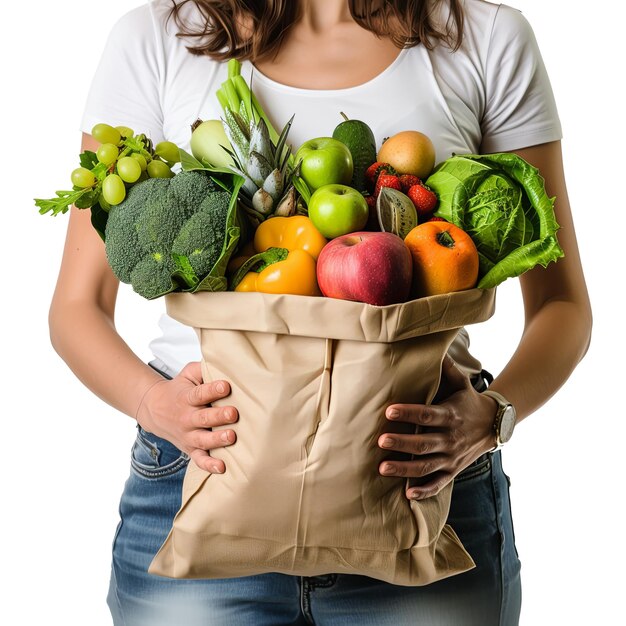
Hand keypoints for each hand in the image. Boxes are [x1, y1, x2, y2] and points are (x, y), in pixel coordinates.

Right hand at [136, 362, 237, 473]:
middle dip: (219, 416)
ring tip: (231, 437)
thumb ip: (203, 368)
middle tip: (233, 413)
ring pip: (202, 440)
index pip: (200, 393)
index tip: (226, 386)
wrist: (154, 409)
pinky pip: (199, 459)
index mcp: (187, 398)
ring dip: (217, 440)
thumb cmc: (180, 389)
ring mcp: (188, 435)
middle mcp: (187, 418)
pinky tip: (222, 467)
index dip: (213, 390)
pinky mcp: (190, 449)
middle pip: (203, 418)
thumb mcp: (188, 374)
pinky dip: (209, 465)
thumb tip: (222, 362)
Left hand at [378, 355, 497, 499]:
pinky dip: (425, 491)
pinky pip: (438, 483)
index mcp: (450, 415)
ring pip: (426, 466)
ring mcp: (452, 457)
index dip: (408, 413)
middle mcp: (451, 438)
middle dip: (402, 443)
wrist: (494, 425)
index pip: (426, 414)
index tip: (389, 411)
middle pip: (424, 443)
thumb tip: (434, 346)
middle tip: (381, 441)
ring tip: (383, 468)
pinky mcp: (453, 470)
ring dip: (405, 469)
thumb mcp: (460, 382)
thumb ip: (446, 367)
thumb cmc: (467, 400)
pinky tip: (407, 493)